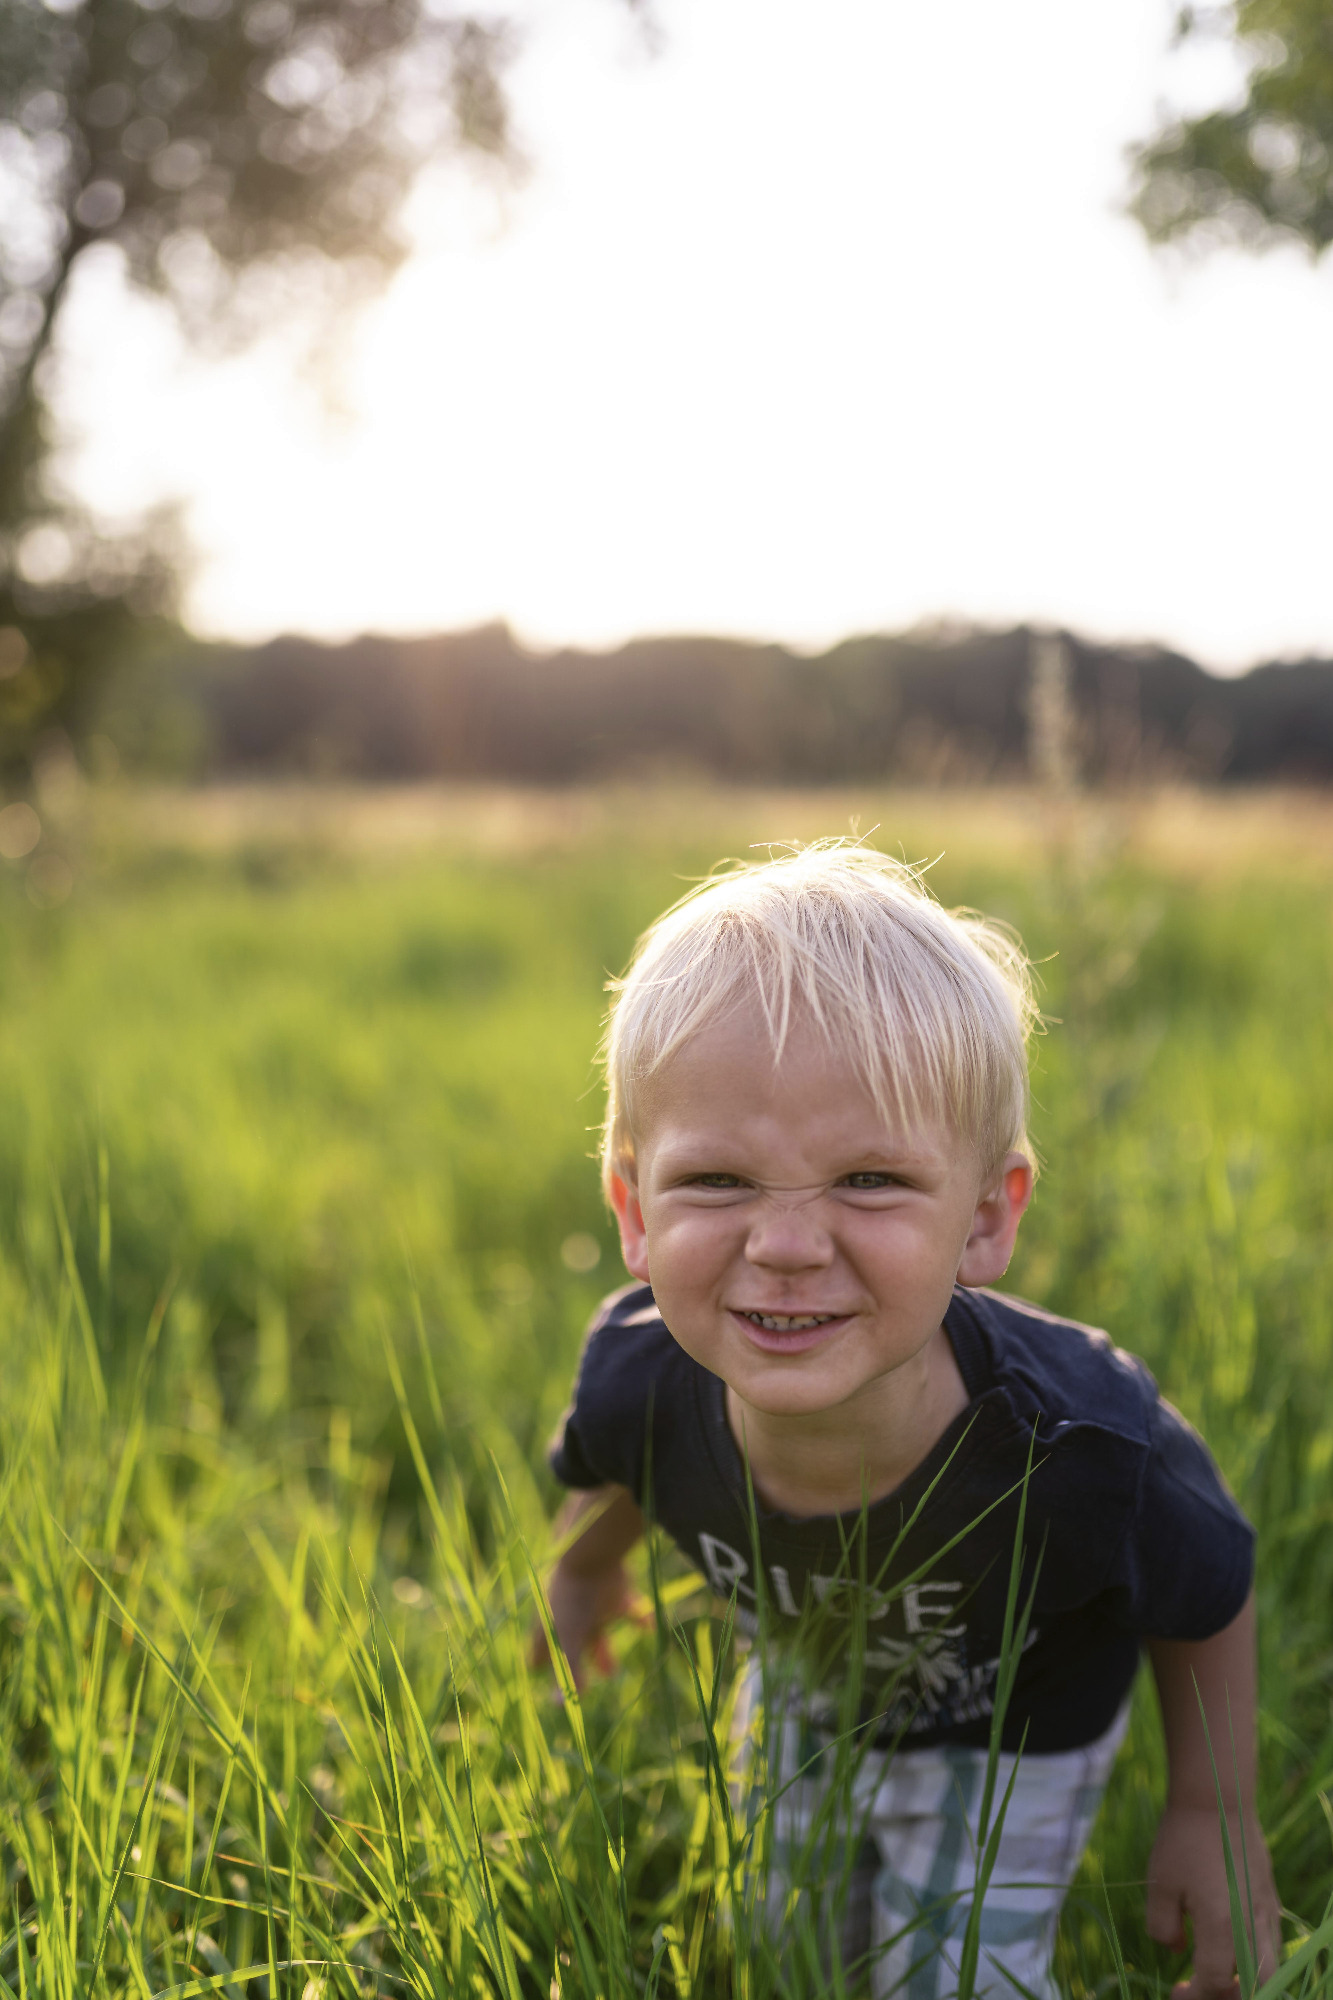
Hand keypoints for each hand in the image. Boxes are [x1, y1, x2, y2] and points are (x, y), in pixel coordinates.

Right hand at [532, 1558, 643, 1690]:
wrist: (594, 1553)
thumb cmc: (574, 1599)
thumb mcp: (569, 1639)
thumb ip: (568, 1671)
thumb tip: (561, 1706)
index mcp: (551, 1624)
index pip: (541, 1650)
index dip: (541, 1665)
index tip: (542, 1679)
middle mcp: (569, 1613)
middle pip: (572, 1644)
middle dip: (578, 1665)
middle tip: (585, 1687)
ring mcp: (592, 1601)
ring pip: (596, 1631)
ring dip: (602, 1651)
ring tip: (611, 1671)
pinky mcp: (615, 1590)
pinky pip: (627, 1609)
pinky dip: (637, 1618)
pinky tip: (648, 1627)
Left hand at [1146, 1803, 1280, 1999]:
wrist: (1218, 1799)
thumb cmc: (1183, 1840)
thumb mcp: (1160, 1884)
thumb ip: (1163, 1928)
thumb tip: (1177, 1950)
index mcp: (1223, 1927)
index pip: (1214, 1983)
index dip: (1193, 1997)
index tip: (1174, 1993)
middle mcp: (1251, 1927)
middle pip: (1253, 1988)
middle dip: (1227, 1997)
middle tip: (1200, 1988)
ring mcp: (1266, 1913)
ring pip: (1269, 1969)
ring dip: (1245, 1982)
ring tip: (1216, 1973)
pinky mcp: (1270, 1899)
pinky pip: (1271, 1944)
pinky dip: (1255, 1958)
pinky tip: (1230, 1945)